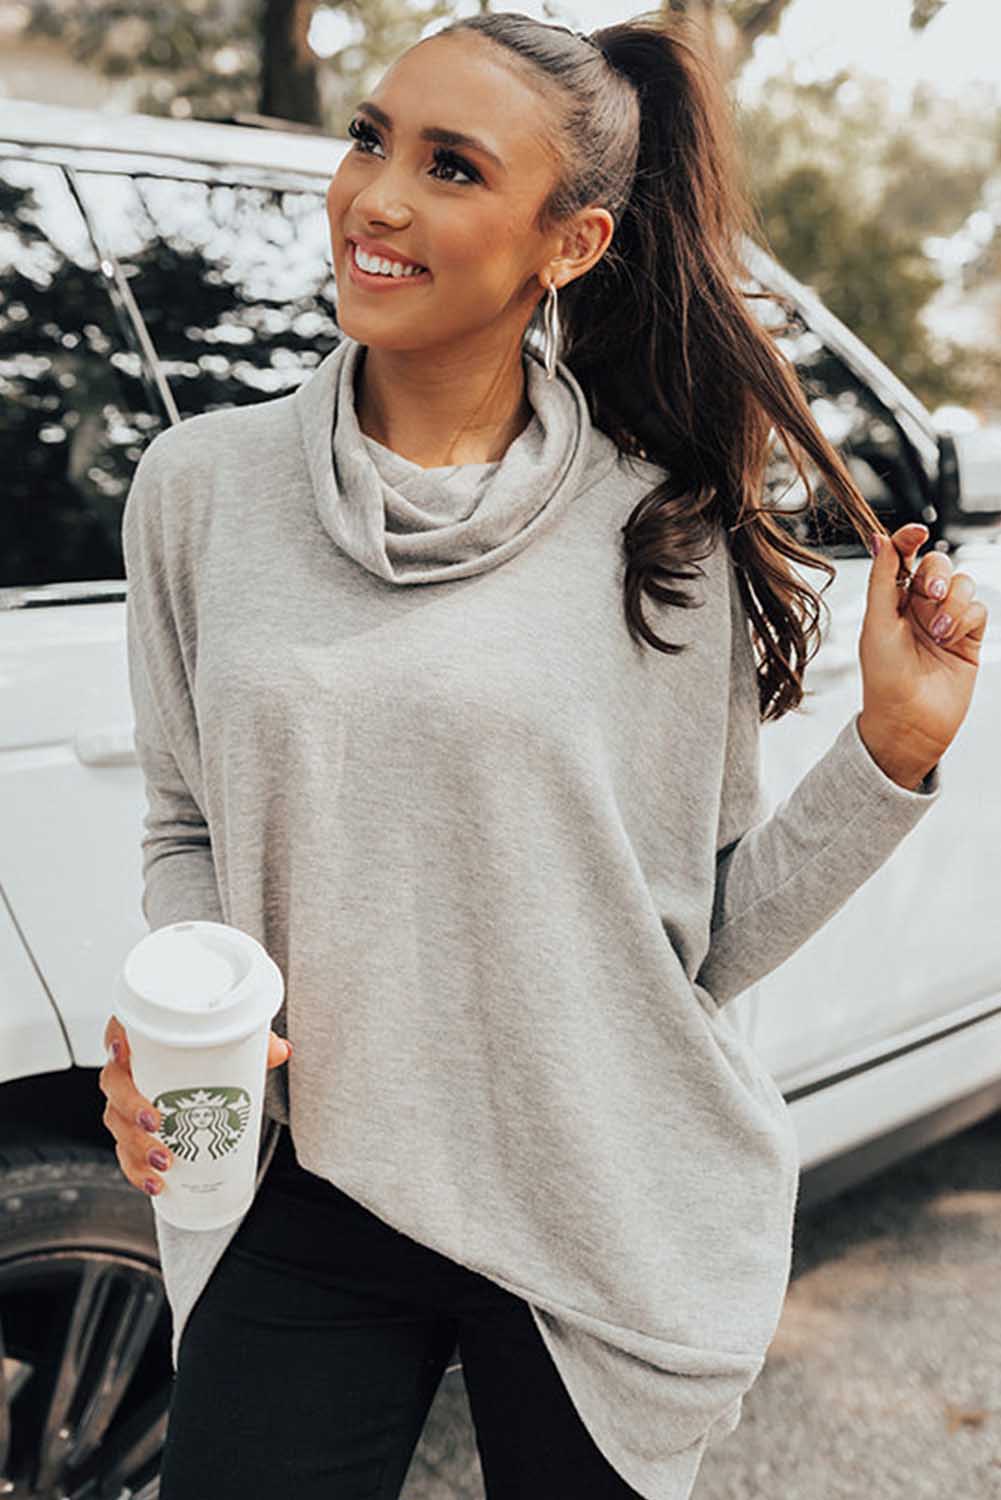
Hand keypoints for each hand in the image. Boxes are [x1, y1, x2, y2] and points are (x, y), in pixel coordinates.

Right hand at [99, 1014, 292, 1197]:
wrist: (208, 1075)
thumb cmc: (211, 1049)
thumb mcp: (235, 1042)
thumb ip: (256, 1043)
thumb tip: (282, 1051)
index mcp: (144, 1036)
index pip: (118, 1031)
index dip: (113, 1041)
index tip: (123, 1053)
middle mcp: (128, 1068)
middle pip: (113, 1084)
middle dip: (130, 1106)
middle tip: (154, 1122)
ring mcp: (127, 1101)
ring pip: (116, 1122)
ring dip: (136, 1146)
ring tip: (164, 1162)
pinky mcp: (133, 1131)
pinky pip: (126, 1151)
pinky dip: (137, 1170)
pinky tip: (155, 1183)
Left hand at [857, 522, 987, 786]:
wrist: (909, 722)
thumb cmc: (884, 678)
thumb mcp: (877, 624)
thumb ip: (882, 580)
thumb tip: (880, 539)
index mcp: (890, 600)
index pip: (903, 557)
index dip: (909, 539)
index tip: (916, 532)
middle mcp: (918, 607)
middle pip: (938, 565)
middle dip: (936, 575)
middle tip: (929, 594)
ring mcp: (946, 620)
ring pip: (963, 584)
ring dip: (953, 602)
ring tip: (938, 632)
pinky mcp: (969, 637)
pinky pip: (979, 608)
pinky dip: (966, 618)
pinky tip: (951, 639)